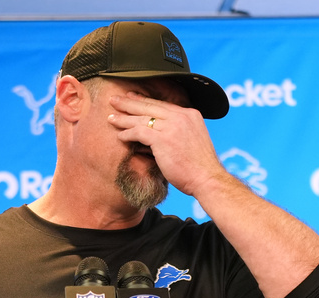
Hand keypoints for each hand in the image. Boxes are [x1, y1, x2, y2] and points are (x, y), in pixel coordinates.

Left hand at [107, 91, 226, 197]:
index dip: (145, 101)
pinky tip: (120, 135)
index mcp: (190, 114)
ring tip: (111, 117)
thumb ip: (180, 132)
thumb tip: (164, 136)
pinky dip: (128, 133)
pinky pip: (139, 132)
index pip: (162, 104)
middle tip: (115, 99)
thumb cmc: (200, 167)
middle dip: (129, 102)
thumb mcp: (193, 141)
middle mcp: (181, 116)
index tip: (132, 98)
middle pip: (150, 106)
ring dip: (124, 118)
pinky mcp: (163, 139)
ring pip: (142, 118)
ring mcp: (172, 126)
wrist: (208, 179)